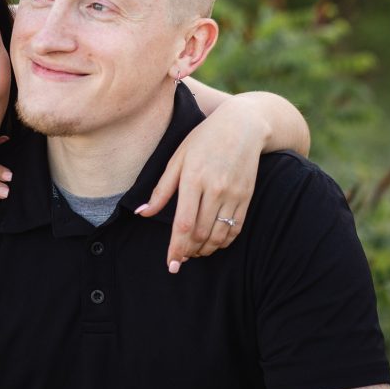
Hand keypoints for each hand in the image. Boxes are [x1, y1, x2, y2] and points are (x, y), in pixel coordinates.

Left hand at [137, 102, 263, 272]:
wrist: (244, 125)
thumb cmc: (205, 138)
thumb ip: (162, 188)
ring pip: (219, 234)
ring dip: (206, 250)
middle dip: (189, 251)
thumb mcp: (178, 158)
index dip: (176, 247)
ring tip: (195, 253)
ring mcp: (233, 193)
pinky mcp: (247, 196)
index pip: (184, 223)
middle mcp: (215, 188)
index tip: (171, 264)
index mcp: (193, 178)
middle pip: (201, 233)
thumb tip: (142, 213)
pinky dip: (224, 241)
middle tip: (180, 259)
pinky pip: (236, 228)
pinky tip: (213, 243)